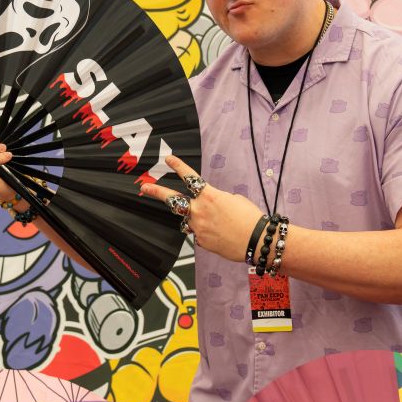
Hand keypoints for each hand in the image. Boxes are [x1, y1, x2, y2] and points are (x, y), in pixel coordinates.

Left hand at [139, 155, 265, 261]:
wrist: (257, 241)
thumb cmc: (250, 218)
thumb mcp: (235, 200)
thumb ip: (216, 200)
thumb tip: (208, 206)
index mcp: (210, 196)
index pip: (190, 178)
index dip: (178, 166)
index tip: (168, 159)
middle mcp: (200, 211)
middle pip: (173, 200)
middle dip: (156, 192)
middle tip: (144, 187)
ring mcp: (198, 228)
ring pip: (188, 221)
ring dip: (195, 219)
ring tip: (214, 223)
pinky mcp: (202, 242)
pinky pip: (199, 235)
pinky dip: (208, 233)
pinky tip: (222, 235)